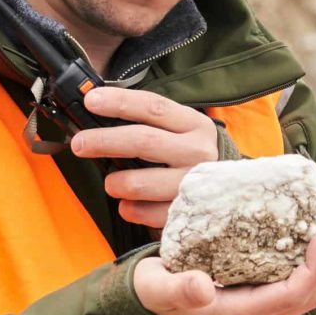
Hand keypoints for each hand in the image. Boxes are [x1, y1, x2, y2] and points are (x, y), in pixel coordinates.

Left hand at [72, 86, 218, 227]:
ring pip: (141, 181)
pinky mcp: (188, 211)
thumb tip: (99, 110)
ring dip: (116, 182)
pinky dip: (131, 209)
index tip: (91, 101)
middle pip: (143, 141)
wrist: (235, 190)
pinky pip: (148, 213)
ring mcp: (194, 183)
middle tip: (80, 144)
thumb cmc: (193, 155)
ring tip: (110, 183)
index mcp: (193, 125)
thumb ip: (150, 122)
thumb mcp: (182, 131)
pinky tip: (128, 205)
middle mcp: (197, 151)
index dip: (120, 102)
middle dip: (104, 140)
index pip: (153, 107)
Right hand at [134, 212, 315, 314]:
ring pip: (311, 289)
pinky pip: (298, 280)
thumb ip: (178, 289)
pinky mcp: (262, 295)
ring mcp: (262, 308)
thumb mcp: (157, 289)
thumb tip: (202, 287)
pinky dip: (310, 256)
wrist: (148, 305)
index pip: (295, 296)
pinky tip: (306, 228)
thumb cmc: (152, 294)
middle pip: (313, 294)